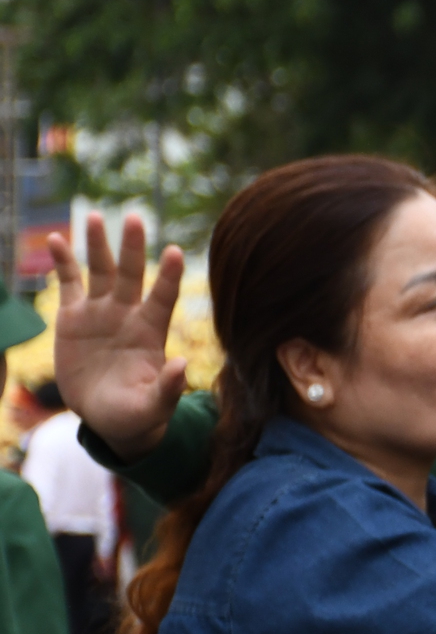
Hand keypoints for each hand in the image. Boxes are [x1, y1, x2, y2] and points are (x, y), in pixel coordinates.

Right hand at [45, 217, 188, 458]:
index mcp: (151, 332)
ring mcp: (101, 313)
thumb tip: (183, 365)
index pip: (163, 298)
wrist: (107, 417)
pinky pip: (69, 283)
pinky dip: (63, 262)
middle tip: (134, 217)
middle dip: (132, 247)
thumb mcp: (153, 407)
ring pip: (100, 271)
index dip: (168, 276)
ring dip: (97, 244)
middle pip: (131, 274)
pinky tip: (55, 238)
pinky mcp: (74, 317)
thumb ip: (168, 388)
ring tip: (95, 216)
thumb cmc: (137, 415)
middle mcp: (128, 315)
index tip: (175, 252)